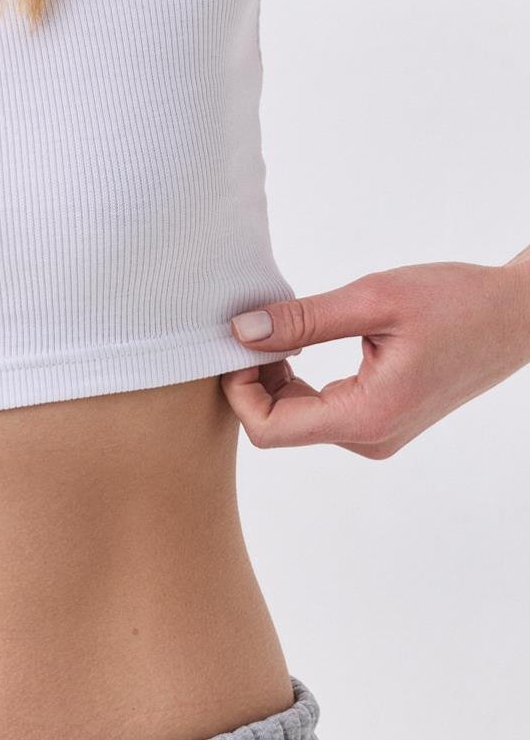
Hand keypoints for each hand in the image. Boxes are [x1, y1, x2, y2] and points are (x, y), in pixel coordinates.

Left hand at [219, 260, 529, 455]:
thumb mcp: (373, 300)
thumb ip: (303, 320)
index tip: (237, 341)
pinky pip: (322, 412)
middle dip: (254, 380)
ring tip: (282, 330)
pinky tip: (304, 344)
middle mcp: (369, 439)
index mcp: (366, 417)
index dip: (239, 388)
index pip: (268, 429)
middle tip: (254, 327)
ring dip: (277, 379)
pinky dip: (301, 381)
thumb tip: (242, 332)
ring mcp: (377, 435)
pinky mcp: (382, 421)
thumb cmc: (457, 302)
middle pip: (279, 427)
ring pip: (298, 420)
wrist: (517, 317)